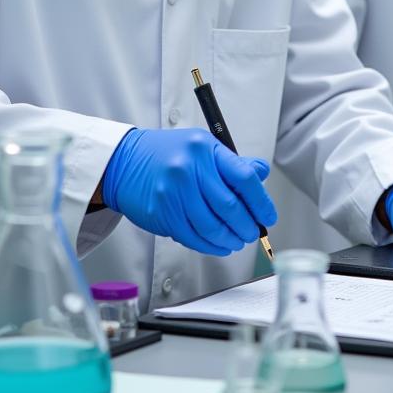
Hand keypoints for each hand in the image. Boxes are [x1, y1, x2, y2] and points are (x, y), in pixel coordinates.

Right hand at [101, 128, 276, 255]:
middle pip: (230, 206)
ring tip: (237, 241)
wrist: (124, 161)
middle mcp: (189, 169)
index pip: (244, 178)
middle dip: (247, 226)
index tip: (268, 216)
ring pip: (212, 226)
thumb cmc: (167, 153)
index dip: (261, 202)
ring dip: (230, 239)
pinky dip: (210, 246)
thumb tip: (261, 173)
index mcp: (205, 148)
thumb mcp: (202, 146)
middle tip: (252, 233)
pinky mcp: (162, 213)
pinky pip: (193, 237)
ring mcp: (174, 192)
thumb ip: (231, 162)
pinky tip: (218, 245)